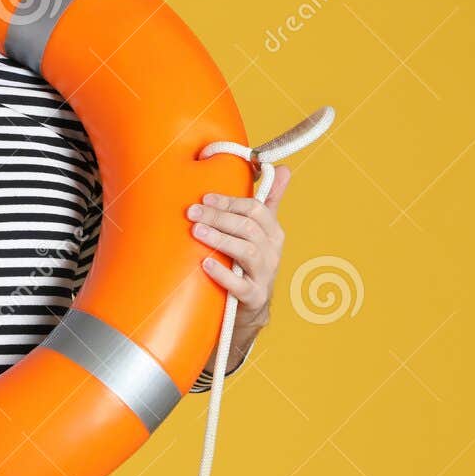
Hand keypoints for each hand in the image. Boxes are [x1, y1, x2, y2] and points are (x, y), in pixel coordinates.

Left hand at [187, 165, 291, 337]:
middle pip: (249, 228)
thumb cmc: (251, 262)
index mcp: (273, 232)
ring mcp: (264, 276)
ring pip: (246, 252)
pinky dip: (222, 274)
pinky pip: (240, 286)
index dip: (230, 202)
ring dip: (220, 239)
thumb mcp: (261, 232)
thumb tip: (283, 168)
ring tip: (197, 232)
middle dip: (219, 217)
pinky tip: (205, 264)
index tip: (205, 198)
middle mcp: (272, 252)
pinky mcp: (254, 298)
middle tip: (192, 212)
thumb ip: (269, 200)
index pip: (256, 209)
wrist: (250, 306)